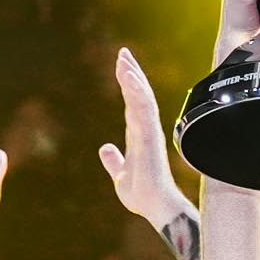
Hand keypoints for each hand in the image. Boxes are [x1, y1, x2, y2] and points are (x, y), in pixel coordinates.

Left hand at [99, 46, 200, 259]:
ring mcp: (149, 131)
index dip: (127, 84)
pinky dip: (136, 91)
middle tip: (122, 53)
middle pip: (138, 94)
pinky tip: (128, 77)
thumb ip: (114, 160)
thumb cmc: (141, 194)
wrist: (154, 207)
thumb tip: (104, 148)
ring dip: (133, 77)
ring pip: (142, 97)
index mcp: (138, 135)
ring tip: (123, 58)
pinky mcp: (150, 136)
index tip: (121, 66)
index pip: (132, 103)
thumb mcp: (120, 174)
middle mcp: (145, 129)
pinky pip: (143, 108)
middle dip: (131, 72)